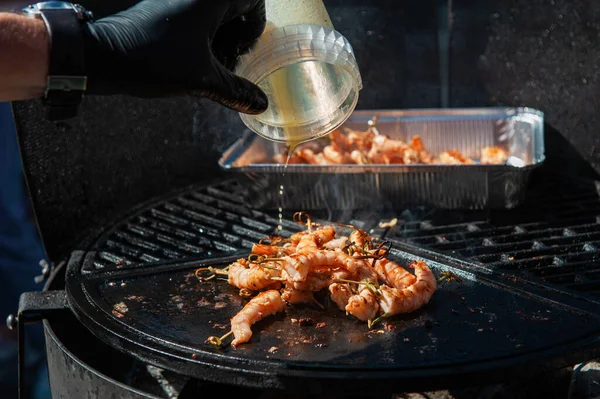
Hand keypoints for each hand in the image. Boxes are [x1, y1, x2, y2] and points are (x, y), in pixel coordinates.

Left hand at [83, 0, 267, 114]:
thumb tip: (260, 104)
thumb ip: (235, 90)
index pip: (253, 2)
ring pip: (214, 13)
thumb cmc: (154, 60)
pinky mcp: (163, 7)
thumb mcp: (202, 79)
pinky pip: (194, 16)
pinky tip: (193, 61)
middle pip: (234, 8)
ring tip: (210, 67)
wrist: (102, 55)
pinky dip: (201, 36)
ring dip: (219, 38)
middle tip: (229, 63)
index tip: (243, 53)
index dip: (254, 29)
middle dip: (236, 37)